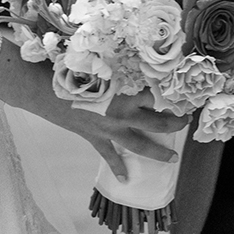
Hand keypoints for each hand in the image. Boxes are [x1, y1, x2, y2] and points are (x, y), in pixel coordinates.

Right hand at [0, 48, 189, 180]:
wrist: (46, 89)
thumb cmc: (74, 69)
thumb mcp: (101, 61)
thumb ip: (121, 62)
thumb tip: (137, 54)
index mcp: (127, 90)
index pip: (160, 93)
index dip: (174, 93)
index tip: (186, 93)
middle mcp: (124, 112)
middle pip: (158, 122)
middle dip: (175, 124)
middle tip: (187, 122)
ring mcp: (111, 129)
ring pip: (141, 144)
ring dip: (158, 152)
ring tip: (173, 158)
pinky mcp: (96, 138)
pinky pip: (110, 156)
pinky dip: (118, 168)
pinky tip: (125, 179)